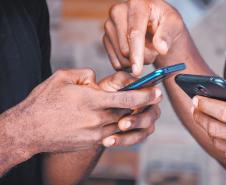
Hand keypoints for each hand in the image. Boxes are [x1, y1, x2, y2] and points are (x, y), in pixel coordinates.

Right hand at [8, 69, 161, 153]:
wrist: (29, 130)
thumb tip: (98, 79)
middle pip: (129, 112)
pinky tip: (119, 119)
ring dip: (132, 115)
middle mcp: (97, 118)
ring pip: (122, 124)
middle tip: (154, 98)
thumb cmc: (44, 101)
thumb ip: (86, 74)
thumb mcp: (63, 78)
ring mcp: (94, 133)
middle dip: (143, 105)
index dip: (145, 95)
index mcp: (92, 100)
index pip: (127, 99)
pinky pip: (111, 133)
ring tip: (136, 108)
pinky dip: (118, 126)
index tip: (157, 91)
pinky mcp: (90, 142)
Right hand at [104, 0, 188, 75]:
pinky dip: (127, 64)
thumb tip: (161, 47)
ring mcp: (109, 24)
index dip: (136, 53)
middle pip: (125, 48)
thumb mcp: (174, 25)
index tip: (138, 70)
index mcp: (137, 4)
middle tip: (154, 53)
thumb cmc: (165, 22)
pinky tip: (135, 55)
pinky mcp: (106, 37)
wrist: (157, 25)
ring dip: (135, 61)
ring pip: (120, 57)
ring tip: (146, 51)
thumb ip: (167, 35)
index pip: (134, 33)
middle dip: (142, 58)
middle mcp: (118, 11)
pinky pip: (115, 61)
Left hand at [192, 81, 225, 173]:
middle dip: (200, 117)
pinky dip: (219, 142)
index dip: (206, 105)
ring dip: (207, 130)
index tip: (196, 98)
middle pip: (217, 130)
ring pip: (220, 143)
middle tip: (195, 108)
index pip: (225, 112)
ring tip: (203, 118)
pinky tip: (217, 132)